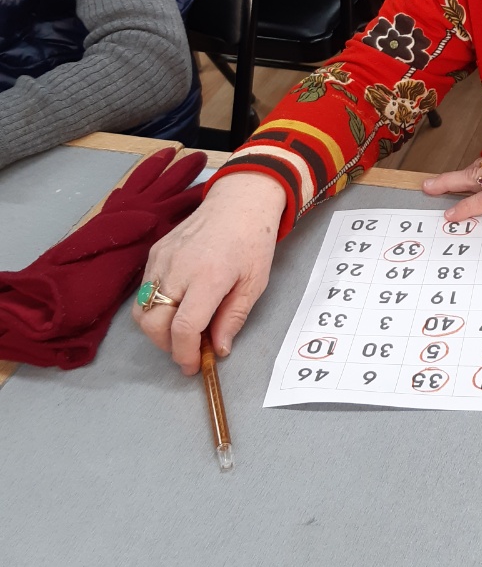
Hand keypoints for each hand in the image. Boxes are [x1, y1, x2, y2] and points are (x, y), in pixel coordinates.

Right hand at [131, 172, 285, 375]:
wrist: (240, 201)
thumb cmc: (253, 240)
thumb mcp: (255, 283)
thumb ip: (234, 318)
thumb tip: (218, 349)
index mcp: (208, 277)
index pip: (183, 327)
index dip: (184, 353)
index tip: (192, 366)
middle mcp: (178, 268)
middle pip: (152, 323)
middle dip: (166, 346)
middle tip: (188, 350)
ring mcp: (162, 258)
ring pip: (141, 309)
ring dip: (157, 328)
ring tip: (182, 328)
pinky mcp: (155, 252)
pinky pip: (144, 289)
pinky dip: (155, 305)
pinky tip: (178, 303)